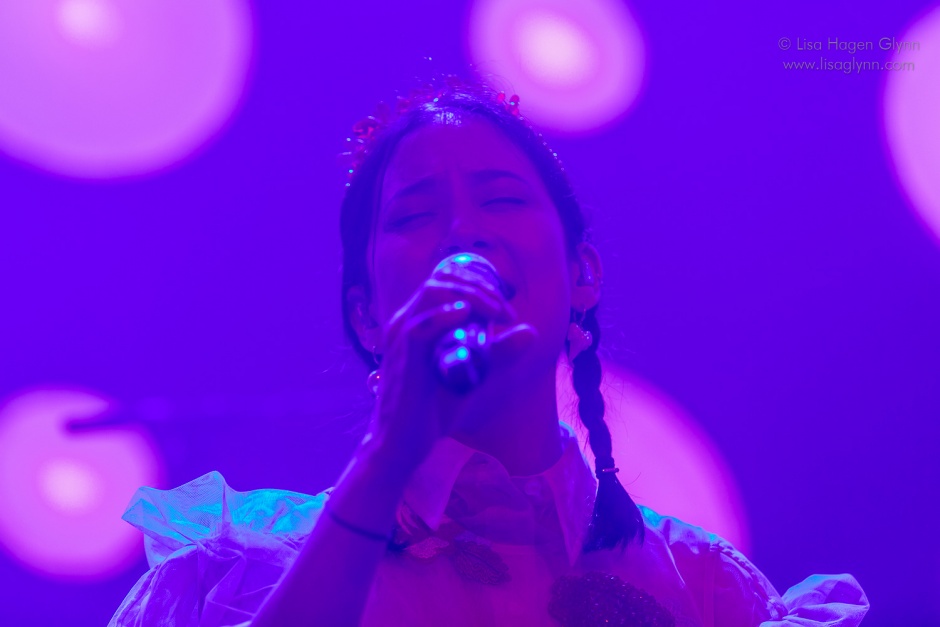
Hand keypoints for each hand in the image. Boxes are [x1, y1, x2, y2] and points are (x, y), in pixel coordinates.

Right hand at [363, 266, 537, 476]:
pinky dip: (445, 316)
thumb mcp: (475, 374)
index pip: (445, 280)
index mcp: (419, 320)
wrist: (403, 443)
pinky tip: (467, 317)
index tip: (506, 306)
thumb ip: (499, 352)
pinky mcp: (403, 356)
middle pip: (441, 279)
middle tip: (506, 310)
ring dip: (469, 295)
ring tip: (496, 312)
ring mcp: (402, 336)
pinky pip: (420, 326)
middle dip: (479, 286)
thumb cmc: (433, 409)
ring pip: (432, 292)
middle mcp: (407, 321)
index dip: (478, 282)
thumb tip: (531, 331)